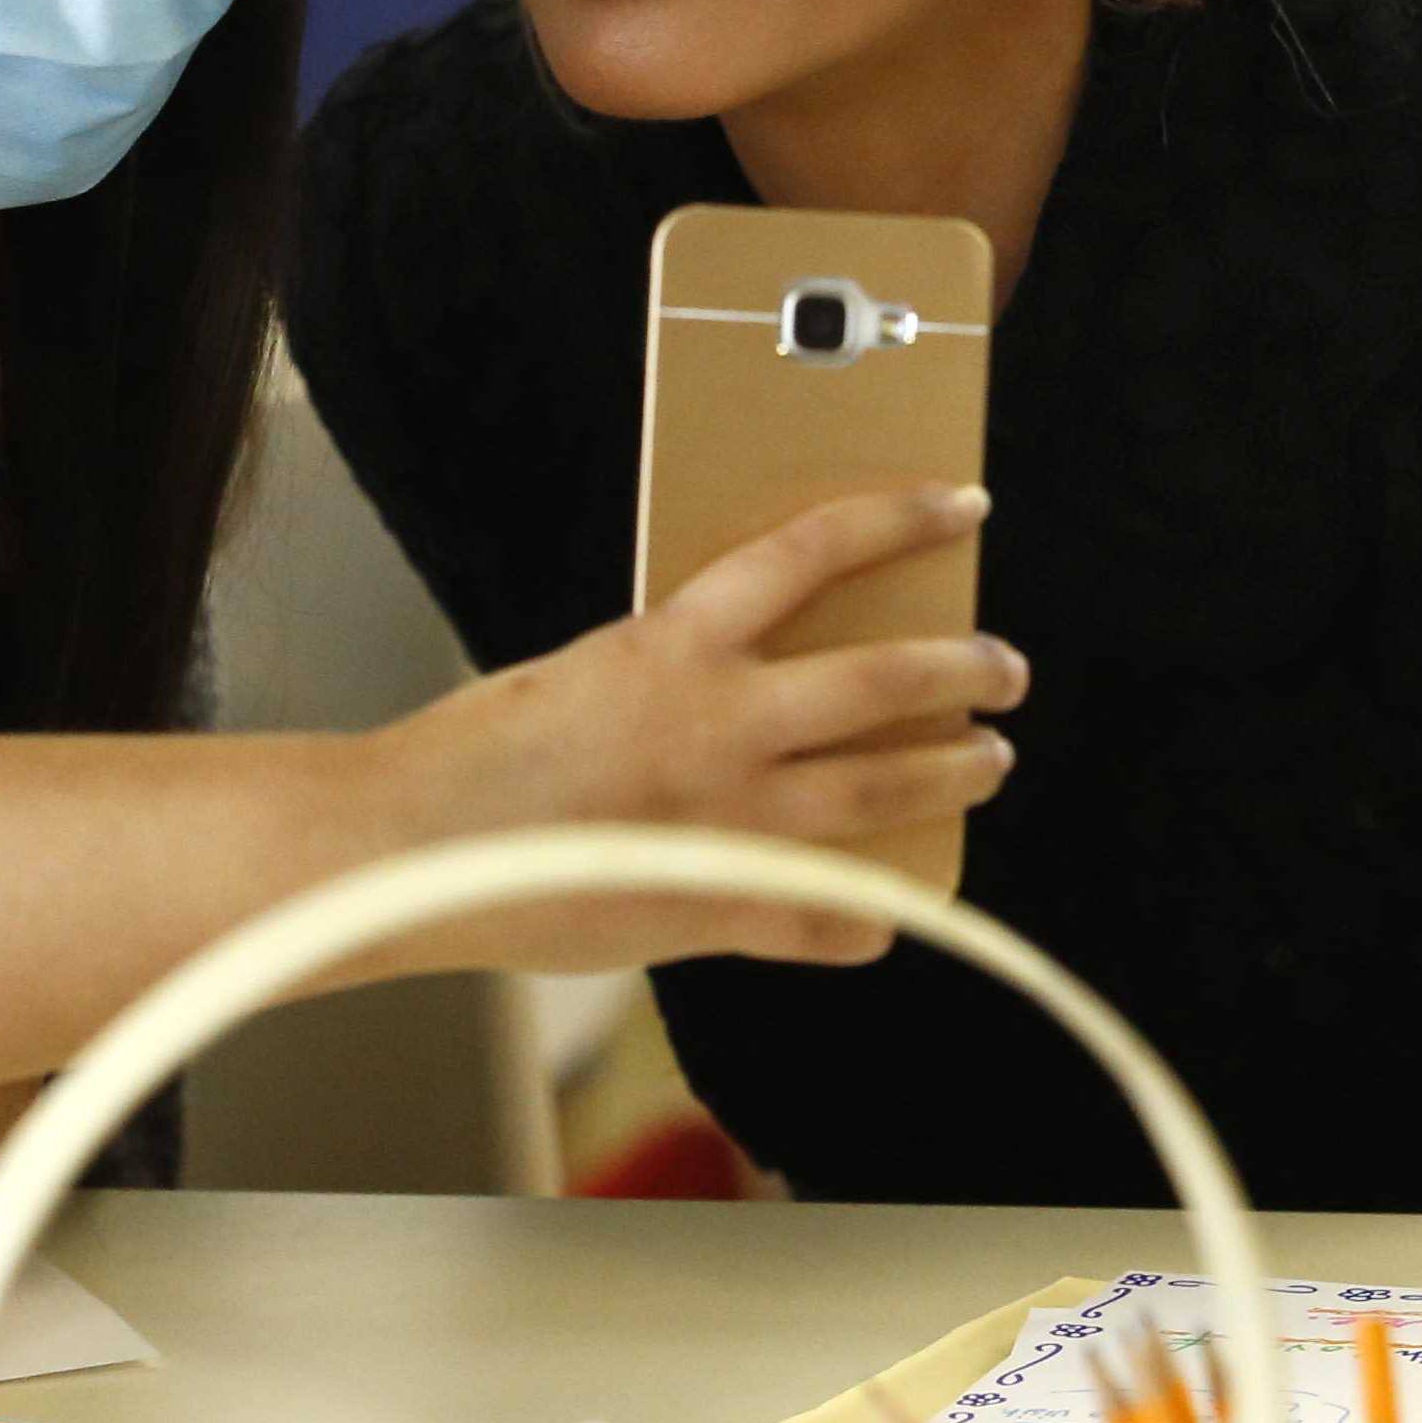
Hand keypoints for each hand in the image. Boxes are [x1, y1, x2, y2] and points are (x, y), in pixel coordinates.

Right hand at [364, 484, 1024, 973]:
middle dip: (962, 669)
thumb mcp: (587, 669)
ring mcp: (729, 816)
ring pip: (880, 787)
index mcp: (680, 642)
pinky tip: (896, 917)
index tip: (958, 505)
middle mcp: (721, 720)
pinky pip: (825, 915)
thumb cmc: (477, 752)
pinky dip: (867, 917)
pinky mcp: (716, 902)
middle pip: (883, 678)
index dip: (898, 519)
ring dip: (948, 771)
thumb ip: (672, 671)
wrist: (414, 846)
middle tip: (1007, 666)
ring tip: (991, 759)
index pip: (816, 550)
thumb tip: (738, 678)